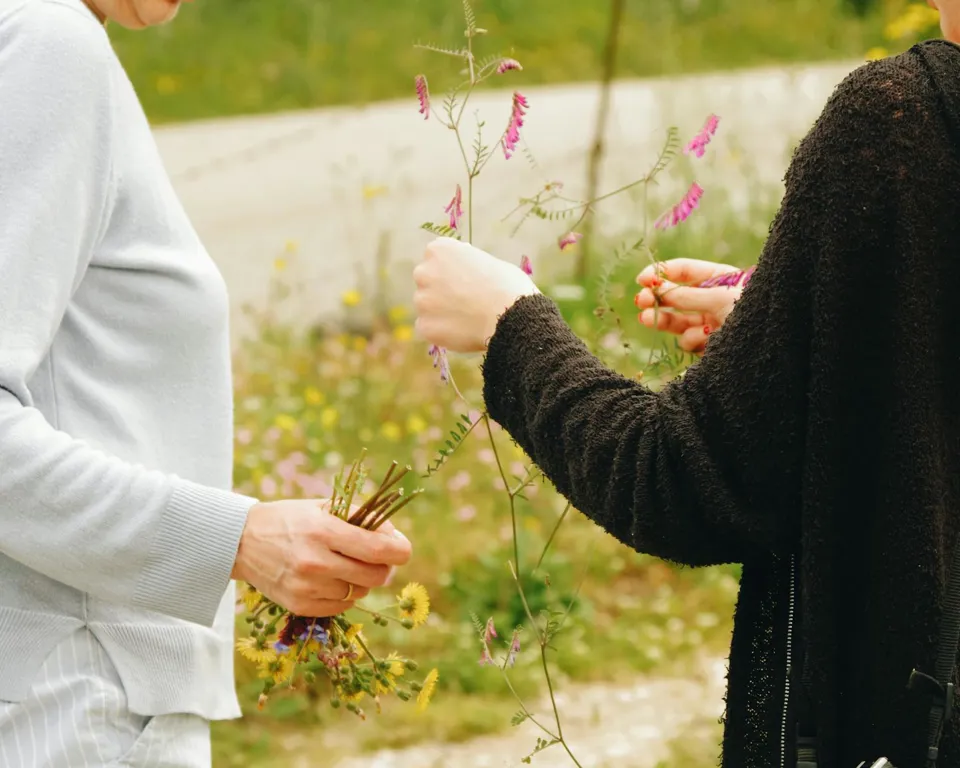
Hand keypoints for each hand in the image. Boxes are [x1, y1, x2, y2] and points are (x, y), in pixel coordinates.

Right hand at [231, 500, 412, 617]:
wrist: (242, 541)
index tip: (402, 548)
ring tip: (348, 565)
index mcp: (323, 531)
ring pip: (360, 593)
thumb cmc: (291, 519)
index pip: (379, 550)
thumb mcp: (323, 507)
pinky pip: (341, 606)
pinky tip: (333, 578)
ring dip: (362, 580)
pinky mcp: (300, 606)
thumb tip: (394, 539)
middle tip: (378, 558)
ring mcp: (307, 587)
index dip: (400, 550)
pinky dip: (345, 594)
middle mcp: (315, 562)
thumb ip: (360, 518)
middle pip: (375, 576)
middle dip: (384, 567)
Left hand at [413, 237, 539, 352]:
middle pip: (427, 282)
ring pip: (427, 307)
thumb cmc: (508, 286)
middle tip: (465, 302)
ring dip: (441, 312)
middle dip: (441, 290)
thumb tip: (466, 272)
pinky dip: (442, 331)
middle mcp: (423, 272)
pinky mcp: (424, 326)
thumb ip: (469, 265)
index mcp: (439, 250)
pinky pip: (430, 328)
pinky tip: (462, 332)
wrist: (510, 317)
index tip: (466, 280)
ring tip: (467, 320)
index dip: (453, 271)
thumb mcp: (490, 262)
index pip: (437, 258)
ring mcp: (421, 300)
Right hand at [635, 258, 746, 353]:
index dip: (662, 273)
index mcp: (720, 279)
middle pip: (677, 297)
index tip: (642, 279)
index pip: (686, 271)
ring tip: (647, 319)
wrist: (778, 346)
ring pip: (678, 321)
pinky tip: (702, 340)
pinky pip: (690, 341)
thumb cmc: (754, 310)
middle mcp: (714, 300)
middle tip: (640, 301)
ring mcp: (712, 324)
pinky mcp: (711, 346)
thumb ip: (687, 295)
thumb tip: (658, 289)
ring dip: (663, 319)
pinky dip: (692, 340)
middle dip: (657, 298)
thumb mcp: (721, 297)